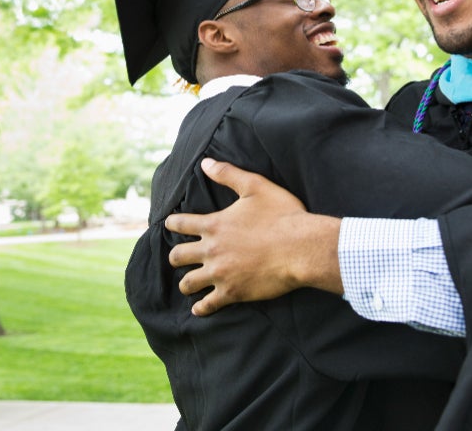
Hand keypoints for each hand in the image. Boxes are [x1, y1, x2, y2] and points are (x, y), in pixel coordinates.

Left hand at [166, 158, 341, 315]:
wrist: (301, 248)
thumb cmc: (282, 215)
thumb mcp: (255, 186)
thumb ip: (228, 174)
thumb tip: (205, 163)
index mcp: (214, 225)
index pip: (182, 224)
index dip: (173, 223)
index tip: (170, 224)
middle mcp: (211, 250)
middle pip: (178, 256)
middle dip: (175, 257)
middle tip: (177, 258)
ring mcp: (220, 273)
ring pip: (188, 282)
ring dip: (186, 283)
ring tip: (187, 284)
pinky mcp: (233, 292)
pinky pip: (208, 305)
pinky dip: (201, 308)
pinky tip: (198, 309)